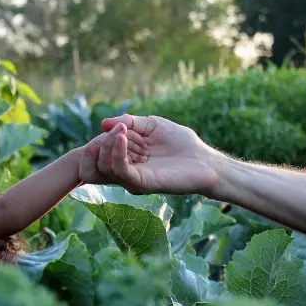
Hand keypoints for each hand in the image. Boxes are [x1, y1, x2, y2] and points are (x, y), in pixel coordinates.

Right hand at [90, 114, 221, 194]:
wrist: (204, 160)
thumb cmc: (182, 143)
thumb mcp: (152, 125)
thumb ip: (130, 122)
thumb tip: (104, 123)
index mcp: (129, 156)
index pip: (104, 149)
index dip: (103, 137)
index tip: (110, 125)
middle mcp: (128, 170)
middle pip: (100, 160)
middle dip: (102, 142)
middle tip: (114, 128)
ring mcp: (134, 178)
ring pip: (106, 166)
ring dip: (109, 145)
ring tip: (119, 130)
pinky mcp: (142, 184)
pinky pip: (121, 170)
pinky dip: (117, 153)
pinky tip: (122, 137)